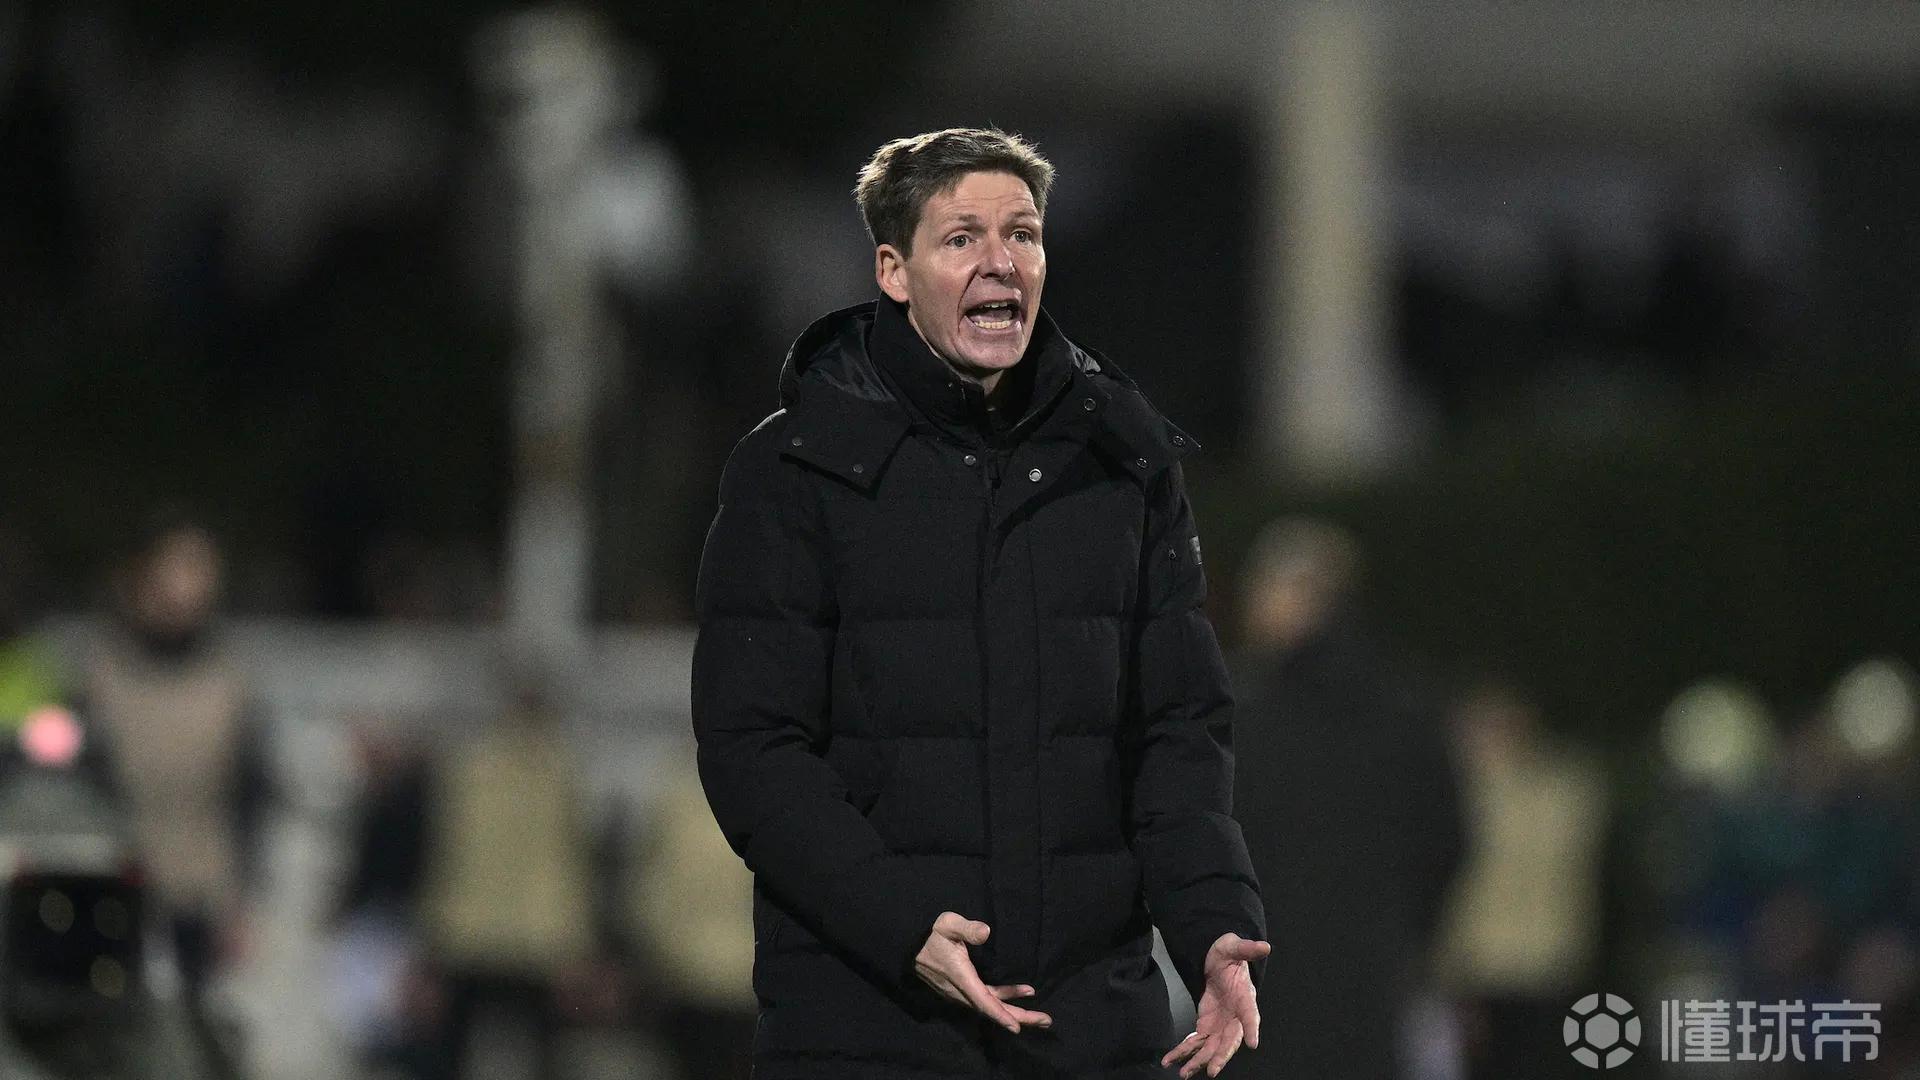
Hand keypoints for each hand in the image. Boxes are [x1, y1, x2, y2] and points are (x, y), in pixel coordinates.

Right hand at [913, 912, 1052, 1034]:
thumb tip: (986, 932)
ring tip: (1040, 1015)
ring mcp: (963, 991)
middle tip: (1046, 1021)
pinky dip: (1005, 998)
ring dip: (1016, 1011)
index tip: (1016, 1027)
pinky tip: (1023, 992)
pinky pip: (987, 998)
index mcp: (961, 976)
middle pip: (993, 1010)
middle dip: (1019, 1017)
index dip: (1000, 1014)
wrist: (909, 946)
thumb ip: (967, 928)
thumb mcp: (947, 924)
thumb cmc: (931, 934)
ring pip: (992, 1006)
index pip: (983, 1000)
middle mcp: (962, 990)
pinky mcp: (964, 988)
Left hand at [1162, 933, 1269, 1077]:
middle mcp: (1235, 1018)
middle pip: (1230, 1040)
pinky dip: (1183, 1052)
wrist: (1216, 962)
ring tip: (1184, 1073)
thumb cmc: (1229, 955)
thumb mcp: (1233, 947)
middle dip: (1221, 1056)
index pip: (1251, 1014)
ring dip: (1197, 1061)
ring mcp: (1220, 1025)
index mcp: (1245, 999)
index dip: (1252, 1028)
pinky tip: (1170, 1061)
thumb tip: (1265, 946)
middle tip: (1212, 1070)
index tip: (1253, 1043)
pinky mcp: (1206, 1027)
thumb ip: (1246, 948)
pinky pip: (1195, 1043)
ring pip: (1211, 1048)